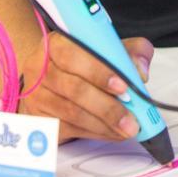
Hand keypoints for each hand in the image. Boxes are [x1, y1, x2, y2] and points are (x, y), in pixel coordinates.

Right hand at [17, 32, 153, 142]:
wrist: (51, 81)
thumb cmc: (84, 62)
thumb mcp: (108, 49)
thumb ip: (130, 52)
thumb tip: (140, 71)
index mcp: (57, 43)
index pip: (75, 55)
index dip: (100, 72)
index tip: (124, 86)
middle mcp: (41, 68)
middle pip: (74, 89)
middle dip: (108, 107)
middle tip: (132, 119)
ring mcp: (37, 95)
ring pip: (72, 113)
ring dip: (104, 124)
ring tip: (127, 129)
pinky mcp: (38, 119)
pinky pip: (68, 129)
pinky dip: (95, 133)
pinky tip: (113, 133)